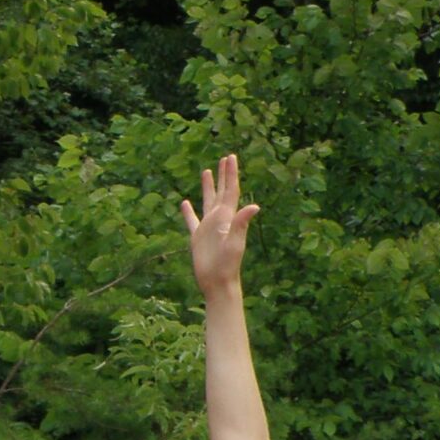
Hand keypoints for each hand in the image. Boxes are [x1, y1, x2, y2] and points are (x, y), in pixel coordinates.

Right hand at [180, 153, 258, 295]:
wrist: (218, 282)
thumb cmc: (228, 265)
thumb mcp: (235, 243)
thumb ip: (241, 223)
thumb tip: (254, 206)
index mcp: (227, 217)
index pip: (230, 190)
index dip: (231, 174)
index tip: (230, 157)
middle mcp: (219, 219)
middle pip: (221, 192)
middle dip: (223, 175)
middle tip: (225, 159)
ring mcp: (208, 228)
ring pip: (207, 202)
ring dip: (207, 187)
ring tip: (206, 171)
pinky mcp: (197, 238)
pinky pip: (192, 221)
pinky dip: (188, 212)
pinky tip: (185, 203)